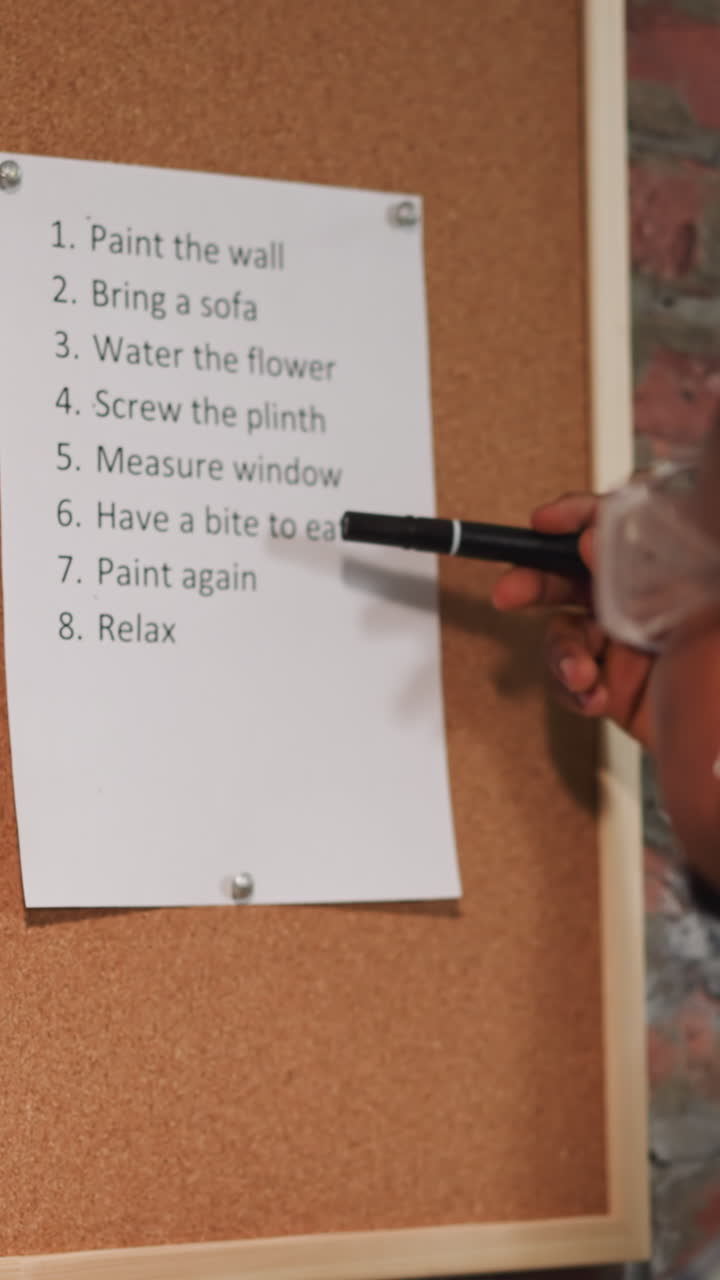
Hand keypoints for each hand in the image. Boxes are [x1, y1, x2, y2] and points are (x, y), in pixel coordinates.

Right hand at [491, 492, 654, 750]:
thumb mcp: (702, 607)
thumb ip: (651, 569)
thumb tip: (594, 539)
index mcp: (673, 573)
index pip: (621, 527)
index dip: (579, 515)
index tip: (545, 520)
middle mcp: (646, 604)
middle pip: (578, 576)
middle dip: (537, 581)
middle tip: (510, 592)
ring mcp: (628, 646)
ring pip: (568, 633)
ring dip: (563, 653)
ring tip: (582, 675)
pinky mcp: (615, 686)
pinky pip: (571, 680)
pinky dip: (573, 689)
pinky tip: (595, 698)